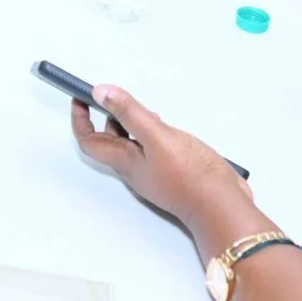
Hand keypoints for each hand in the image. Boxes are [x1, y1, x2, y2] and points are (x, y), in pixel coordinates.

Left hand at [70, 84, 265, 254]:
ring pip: (132, 144)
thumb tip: (101, 93)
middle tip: (109, 95)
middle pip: (109, 142)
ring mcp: (154, 172)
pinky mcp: (172, 172)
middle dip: (105, 117)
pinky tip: (166, 126)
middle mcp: (136, 168)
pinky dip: (151, 133)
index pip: (89, 141)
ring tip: (142, 107)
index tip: (79, 97)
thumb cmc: (191, 177)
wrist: (221, 206)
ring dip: (130, 123)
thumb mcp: (158, 136)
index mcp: (125, 161)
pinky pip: (152, 149)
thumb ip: (130, 113)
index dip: (80, 119)